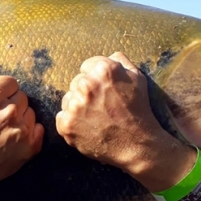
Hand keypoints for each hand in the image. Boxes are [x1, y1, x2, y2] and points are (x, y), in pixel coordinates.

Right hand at [0, 72, 44, 200]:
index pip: (11, 82)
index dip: (3, 91)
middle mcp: (9, 111)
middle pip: (22, 96)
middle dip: (11, 103)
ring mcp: (21, 130)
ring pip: (30, 112)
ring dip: (20, 117)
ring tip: (5, 128)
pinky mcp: (29, 146)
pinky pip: (38, 128)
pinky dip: (30, 131)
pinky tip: (16, 136)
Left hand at [56, 52, 195, 191]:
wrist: (137, 144)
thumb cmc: (139, 111)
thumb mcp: (138, 78)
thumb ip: (121, 61)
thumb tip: (109, 55)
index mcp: (103, 71)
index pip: (87, 66)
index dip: (97, 79)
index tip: (105, 91)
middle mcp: (86, 86)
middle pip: (76, 82)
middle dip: (86, 92)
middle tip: (101, 106)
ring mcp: (74, 106)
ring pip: (68, 99)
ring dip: (77, 106)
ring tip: (95, 117)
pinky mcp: (66, 124)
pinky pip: (61, 117)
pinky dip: (71, 122)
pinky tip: (87, 126)